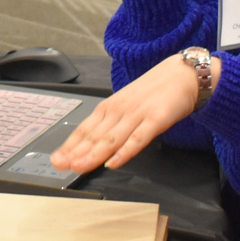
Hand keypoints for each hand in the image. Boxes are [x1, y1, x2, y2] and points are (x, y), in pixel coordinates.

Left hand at [48, 52, 199, 172]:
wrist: (182, 74)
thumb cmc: (154, 92)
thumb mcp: (127, 104)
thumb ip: (112, 123)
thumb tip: (94, 143)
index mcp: (110, 106)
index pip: (85, 129)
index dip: (69, 145)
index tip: (57, 159)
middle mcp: (119, 110)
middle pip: (94, 135)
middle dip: (75, 152)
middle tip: (60, 165)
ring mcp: (137, 114)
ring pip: (111, 138)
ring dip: (94, 154)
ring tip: (79, 166)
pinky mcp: (156, 119)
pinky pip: (138, 138)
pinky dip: (125, 152)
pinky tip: (113, 163)